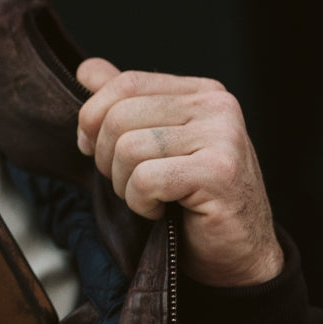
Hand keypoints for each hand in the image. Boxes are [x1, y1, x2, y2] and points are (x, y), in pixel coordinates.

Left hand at [76, 58, 283, 286]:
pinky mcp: (219, 172)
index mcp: (200, 92)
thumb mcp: (154, 143)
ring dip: (124, 185)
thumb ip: (124, 103)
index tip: (91, 148)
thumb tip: (87, 70)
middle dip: (106, 158)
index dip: (92, 117)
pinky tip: (161, 210)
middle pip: (118, 116)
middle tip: (129, 183)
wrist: (236, 253)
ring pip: (127, 148)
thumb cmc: (190, 200)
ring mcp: (222, 136)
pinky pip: (145, 179)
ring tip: (149, 198)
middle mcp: (216, 105)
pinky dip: (140, 203)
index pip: (124, 83)